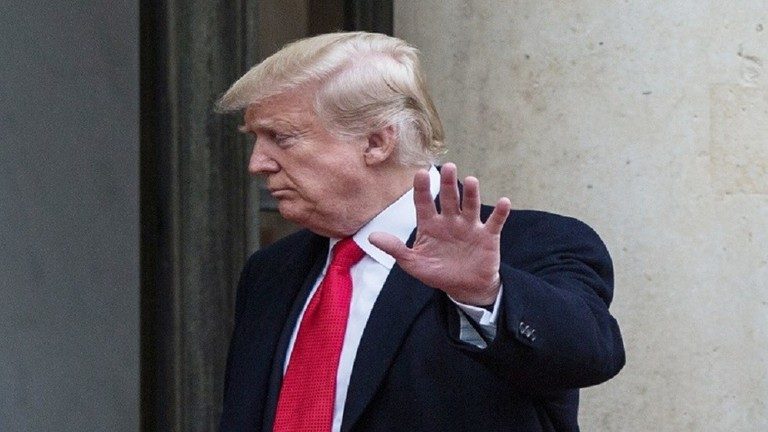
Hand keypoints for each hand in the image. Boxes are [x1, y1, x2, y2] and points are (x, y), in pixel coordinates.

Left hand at [369, 163, 511, 305]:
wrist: (465, 288)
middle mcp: (450, 220)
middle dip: (448, 184)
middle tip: (448, 167)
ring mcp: (469, 226)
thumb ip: (395, 249)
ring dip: (471, 194)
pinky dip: (500, 212)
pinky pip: (495, 222)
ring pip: (470, 206)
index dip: (421, 189)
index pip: (423, 203)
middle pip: (448, 198)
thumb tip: (371, 237)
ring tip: (471, 180)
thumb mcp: (413, 264)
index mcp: (430, 225)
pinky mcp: (487, 236)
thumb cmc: (438, 273)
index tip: (419, 173)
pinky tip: (504, 201)